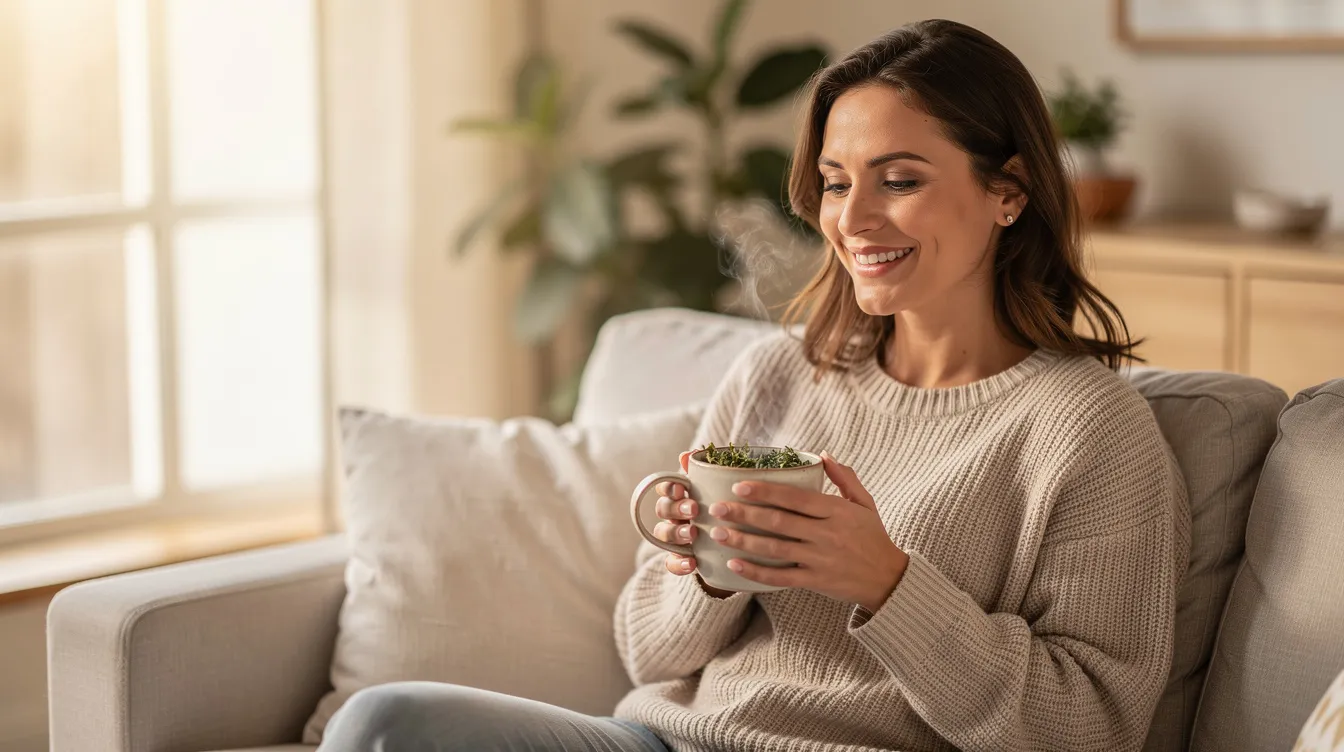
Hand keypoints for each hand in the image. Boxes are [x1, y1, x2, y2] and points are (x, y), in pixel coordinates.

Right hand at [653, 451, 734, 597]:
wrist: (739, 545)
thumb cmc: (727, 509)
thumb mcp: (722, 490)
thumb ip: (707, 473)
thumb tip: (687, 453)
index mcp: (682, 496)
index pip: (666, 487)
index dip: (669, 487)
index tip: (682, 488)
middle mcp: (675, 516)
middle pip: (663, 510)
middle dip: (676, 508)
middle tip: (694, 509)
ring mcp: (676, 539)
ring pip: (663, 534)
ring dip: (676, 533)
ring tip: (692, 535)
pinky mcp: (681, 560)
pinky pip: (670, 563)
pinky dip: (678, 563)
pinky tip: (691, 563)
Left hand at [707, 452, 908, 611]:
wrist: (889, 579)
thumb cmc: (873, 537)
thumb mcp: (865, 503)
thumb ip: (845, 478)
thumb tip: (822, 454)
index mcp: (836, 511)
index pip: (795, 498)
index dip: (766, 491)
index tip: (739, 486)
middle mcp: (827, 534)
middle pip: (779, 522)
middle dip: (744, 514)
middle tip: (717, 509)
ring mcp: (820, 560)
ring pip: (775, 549)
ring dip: (744, 541)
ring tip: (718, 534)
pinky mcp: (816, 582)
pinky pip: (781, 577)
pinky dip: (757, 572)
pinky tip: (735, 565)